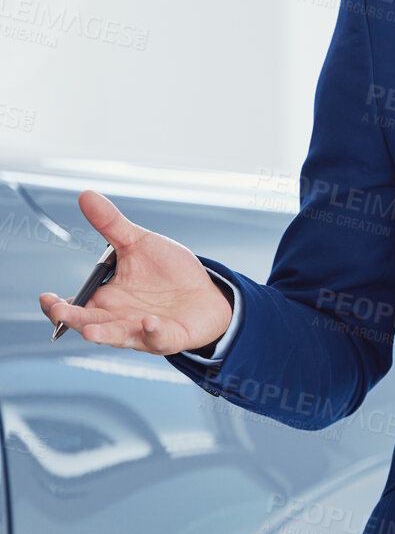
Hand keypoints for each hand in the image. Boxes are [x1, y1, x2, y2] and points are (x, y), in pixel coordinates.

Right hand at [38, 189, 233, 355]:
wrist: (207, 292)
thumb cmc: (168, 272)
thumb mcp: (139, 244)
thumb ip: (112, 225)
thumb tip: (86, 194)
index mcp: (105, 299)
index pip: (74, 306)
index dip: (57, 306)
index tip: (47, 298)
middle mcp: (118, 318)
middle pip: (89, 323)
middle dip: (75, 319)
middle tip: (62, 312)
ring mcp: (142, 331)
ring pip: (118, 336)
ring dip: (105, 333)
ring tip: (91, 331)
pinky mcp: (169, 338)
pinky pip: (159, 338)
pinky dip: (153, 332)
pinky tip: (149, 321)